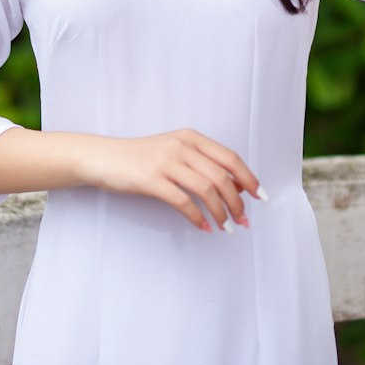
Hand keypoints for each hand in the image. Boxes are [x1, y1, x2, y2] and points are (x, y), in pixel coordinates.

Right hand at [82, 128, 265, 233]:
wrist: (104, 158)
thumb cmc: (140, 157)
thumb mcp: (173, 151)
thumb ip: (200, 162)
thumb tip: (234, 185)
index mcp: (191, 137)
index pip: (229, 157)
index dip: (248, 178)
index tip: (260, 196)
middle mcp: (182, 146)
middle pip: (221, 176)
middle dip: (237, 201)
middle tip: (243, 220)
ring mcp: (166, 162)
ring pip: (206, 190)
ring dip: (221, 212)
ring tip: (226, 227)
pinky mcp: (152, 180)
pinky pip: (183, 202)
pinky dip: (197, 217)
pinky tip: (203, 227)